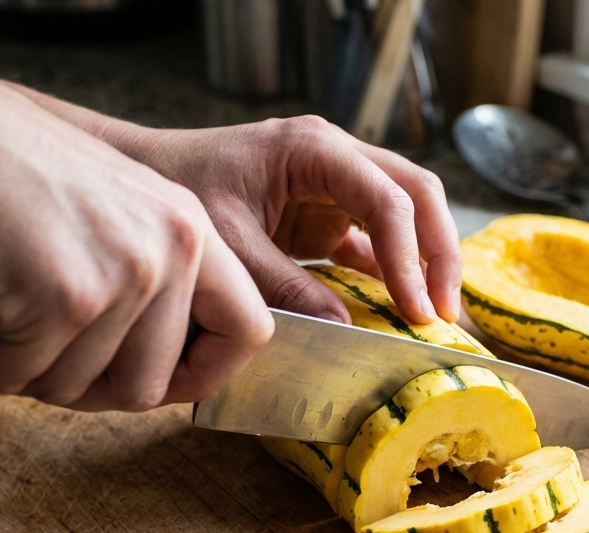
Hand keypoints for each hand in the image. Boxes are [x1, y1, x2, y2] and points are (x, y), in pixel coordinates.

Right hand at [0, 67, 272, 411]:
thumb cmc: (3, 174)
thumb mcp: (113, 210)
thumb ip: (152, 280)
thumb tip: (159, 376)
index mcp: (190, 228)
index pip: (249, 330)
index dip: (208, 374)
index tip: (167, 386)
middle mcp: (170, 251)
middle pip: (150, 385)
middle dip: (86, 391)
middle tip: (36, 362)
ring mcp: (122, 277)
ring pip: (80, 389)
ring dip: (23, 374)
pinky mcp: (64, 301)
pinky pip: (19, 378)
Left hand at [106, 116, 460, 324]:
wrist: (144, 177)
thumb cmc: (176, 189)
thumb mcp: (228, 242)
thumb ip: (283, 284)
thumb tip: (345, 327)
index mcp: (314, 148)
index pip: (388, 198)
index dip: (410, 258)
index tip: (417, 311)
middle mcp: (336, 157)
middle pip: (417, 194)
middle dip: (438, 253)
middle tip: (444, 312)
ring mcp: (336, 185)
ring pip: (407, 214)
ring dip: (424, 262)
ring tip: (433, 315)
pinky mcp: (326, 216)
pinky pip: (375, 241)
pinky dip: (392, 273)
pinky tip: (401, 310)